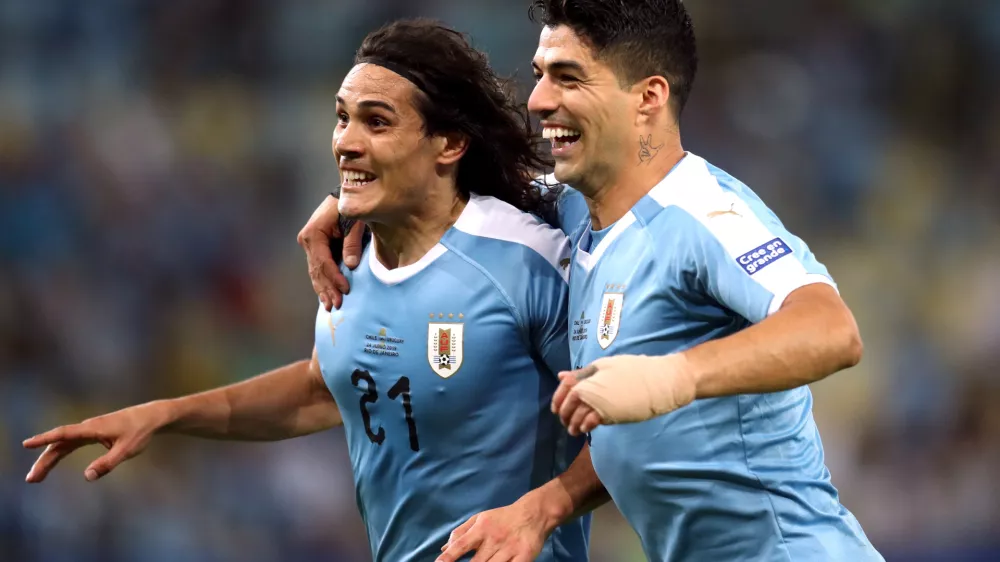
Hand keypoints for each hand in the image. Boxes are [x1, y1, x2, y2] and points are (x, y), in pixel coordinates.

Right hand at [23, 402, 168, 482]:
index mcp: (93, 429)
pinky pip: (71, 443)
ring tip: (37, 476)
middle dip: (44, 460)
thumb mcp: (127, 450)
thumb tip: (87, 477)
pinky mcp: (94, 433)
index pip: (63, 434)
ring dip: (49, 458)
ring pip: (64, 444)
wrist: (152, 417)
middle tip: (31, 479)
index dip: (44, 439)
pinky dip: (60, 452)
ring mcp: (90, 430)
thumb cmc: (140, 431)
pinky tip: (52, 462)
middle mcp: (88, 428)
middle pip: (59, 444)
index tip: (27, 444)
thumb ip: (107, 464)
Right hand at [297, 195, 365, 310]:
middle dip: (327, 289)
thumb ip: (352, 242)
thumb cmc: (351, 207)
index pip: (323, 262)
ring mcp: (309, 246)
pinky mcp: (315, 249)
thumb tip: (351, 265)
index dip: (334, 278)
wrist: (347, 195)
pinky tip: (326, 296)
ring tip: (330, 307)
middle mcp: (307, 241)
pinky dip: (323, 283)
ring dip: (323, 290)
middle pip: (317, 271)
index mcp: (313, 234)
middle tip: (337, 306)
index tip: (346, 290)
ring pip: (315, 273)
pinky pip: (318, 269)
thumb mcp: (355, 222)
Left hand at [437, 496, 550, 561]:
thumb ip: (461, 533)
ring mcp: (510, 550)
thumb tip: (444, 549)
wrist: (534, 514)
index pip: (461, 545)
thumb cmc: (502, 518)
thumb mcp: (480, 519)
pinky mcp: (524, 558)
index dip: (449, 557)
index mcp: (481, 529)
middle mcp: (494, 540)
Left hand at [552, 355, 696, 430]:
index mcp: (588, 378)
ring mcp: (602, 405)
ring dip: (573, 424)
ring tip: (573, 430)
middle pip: (570, 406)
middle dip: (564, 415)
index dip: (558, 400)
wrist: (658, 381)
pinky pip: (593, 423)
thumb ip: (582, 373)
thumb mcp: (605, 365)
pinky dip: (586, 426)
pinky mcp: (612, 416)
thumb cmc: (633, 369)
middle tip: (564, 421)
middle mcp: (591, 392)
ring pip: (579, 418)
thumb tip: (561, 376)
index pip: (565, 390)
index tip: (556, 409)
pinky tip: (585, 429)